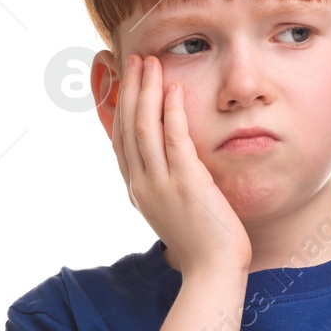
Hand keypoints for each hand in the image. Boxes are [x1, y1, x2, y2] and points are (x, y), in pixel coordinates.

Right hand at [109, 53, 250, 276]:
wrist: (212, 270)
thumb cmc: (201, 243)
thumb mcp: (174, 210)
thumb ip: (167, 185)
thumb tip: (169, 166)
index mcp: (137, 190)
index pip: (119, 140)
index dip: (119, 107)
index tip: (121, 80)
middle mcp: (141, 185)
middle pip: (127, 127)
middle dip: (130, 89)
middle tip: (135, 60)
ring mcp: (160, 184)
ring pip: (144, 127)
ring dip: (146, 91)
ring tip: (150, 63)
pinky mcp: (186, 183)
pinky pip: (174, 139)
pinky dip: (171, 111)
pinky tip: (173, 89)